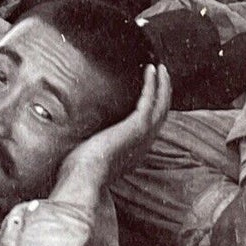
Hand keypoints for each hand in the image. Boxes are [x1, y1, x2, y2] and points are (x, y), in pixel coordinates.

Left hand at [55, 63, 172, 197]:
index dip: (155, 107)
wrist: (85, 178)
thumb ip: (95, 145)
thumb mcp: (93, 155)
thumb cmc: (81, 171)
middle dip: (163, 93)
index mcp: (135, 150)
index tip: (152, 91)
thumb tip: (81, 138)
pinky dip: (153, 84)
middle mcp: (144, 143)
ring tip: (160, 68)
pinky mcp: (139, 126)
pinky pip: (151, 100)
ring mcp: (144, 135)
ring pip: (162, 105)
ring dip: (162, 85)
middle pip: (162, 114)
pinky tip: (151, 70)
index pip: (151, 125)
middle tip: (162, 73)